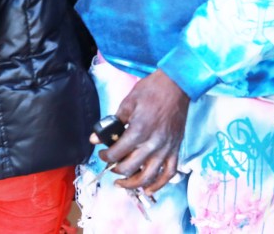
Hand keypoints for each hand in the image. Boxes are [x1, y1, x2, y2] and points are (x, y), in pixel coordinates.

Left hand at [94, 69, 188, 195]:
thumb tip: (96, 138)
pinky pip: (168, 173)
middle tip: (111, 165)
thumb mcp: (128, 102)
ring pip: (148, 176)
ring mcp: (166, 148)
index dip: (105, 156)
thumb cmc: (152, 90)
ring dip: (133, 184)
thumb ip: (113, 122)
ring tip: (123, 183)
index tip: (103, 153)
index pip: (117, 153)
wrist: (177, 85)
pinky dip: (159, 184)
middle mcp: (153, 143)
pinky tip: (148, 189)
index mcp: (139, 130)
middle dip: (116, 169)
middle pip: (129, 168)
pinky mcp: (175, 149)